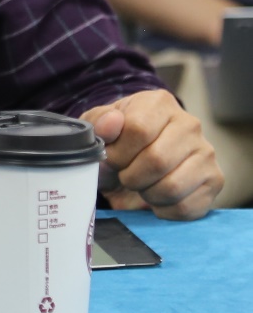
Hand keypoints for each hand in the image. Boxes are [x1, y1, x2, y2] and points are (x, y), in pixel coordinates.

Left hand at [81, 89, 221, 219]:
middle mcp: (189, 124)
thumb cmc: (116, 142)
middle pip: (157, 160)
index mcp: (158, 103)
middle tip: (125, 175)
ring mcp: (206, 152)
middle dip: (131, 176)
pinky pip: (186, 207)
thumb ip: (98, 122)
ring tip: (142, 185)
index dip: (118, 152)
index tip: (112, 157)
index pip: (138, 129)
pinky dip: (164, 209)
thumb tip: (112, 122)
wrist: (133, 162)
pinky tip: (157, 197)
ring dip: (147, 194)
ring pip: (172, 186)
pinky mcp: (215, 180)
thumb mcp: (97, 128)